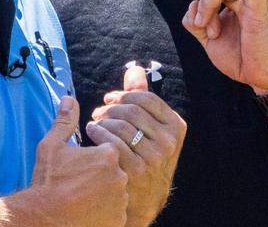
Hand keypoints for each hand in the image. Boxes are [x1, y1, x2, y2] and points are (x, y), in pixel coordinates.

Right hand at [13, 96, 128, 226]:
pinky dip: (106, 213)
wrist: (44, 218)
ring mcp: (121, 199)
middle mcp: (120, 175)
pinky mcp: (118, 220)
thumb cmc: (47, 181)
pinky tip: (89, 212)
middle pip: (115, 171)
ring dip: (105, 194)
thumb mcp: (52, 146)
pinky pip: (117, 213)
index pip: (109, 150)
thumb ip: (65, 122)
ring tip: (83, 198)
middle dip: (100, 176)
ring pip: (117, 192)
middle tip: (80, 184)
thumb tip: (69, 99)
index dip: (93, 158)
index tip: (80, 166)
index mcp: (108, 154)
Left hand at [87, 66, 186, 226]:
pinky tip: (91, 133)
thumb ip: (143, 98)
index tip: (110, 99)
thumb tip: (134, 69)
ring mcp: (153, 157)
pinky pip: (111, 142)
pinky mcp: (136, 170)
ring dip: (102, 120)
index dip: (124, 95)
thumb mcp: (154, 128)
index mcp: (175, 126)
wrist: (146, 198)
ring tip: (94, 122)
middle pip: (131, 110)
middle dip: (110, 108)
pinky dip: (97, 133)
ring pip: (120, 125)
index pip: (146, 98)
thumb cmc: (146, 156)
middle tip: (99, 111)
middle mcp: (168, 141)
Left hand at [171, 0, 267, 92]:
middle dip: (201, 5)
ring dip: (208, 4)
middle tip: (209, 32)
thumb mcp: (209, 43)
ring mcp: (250, 0)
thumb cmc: (242, 58)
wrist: (264, 77)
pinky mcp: (261, 10)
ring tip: (212, 32)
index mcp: (227, 2)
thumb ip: (196, 24)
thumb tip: (191, 6)